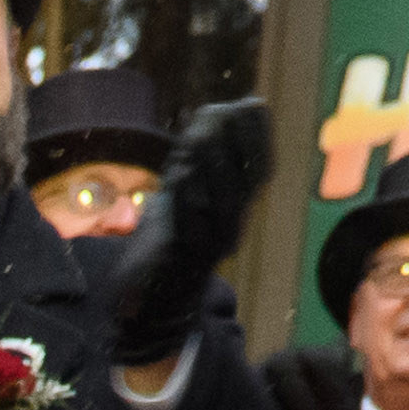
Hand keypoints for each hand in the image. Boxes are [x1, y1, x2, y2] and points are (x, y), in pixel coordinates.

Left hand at [110, 99, 272, 370]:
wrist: (149, 305)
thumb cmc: (169, 242)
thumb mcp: (184, 195)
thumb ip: (198, 159)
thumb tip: (216, 113)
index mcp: (234, 210)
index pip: (258, 171)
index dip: (258, 137)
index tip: (253, 104)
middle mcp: (231, 227)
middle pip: (246, 185)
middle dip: (239, 143)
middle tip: (229, 109)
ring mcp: (209, 248)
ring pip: (223, 205)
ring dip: (213, 167)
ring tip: (203, 134)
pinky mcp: (181, 264)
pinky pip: (191, 231)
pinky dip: (188, 201)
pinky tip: (182, 175)